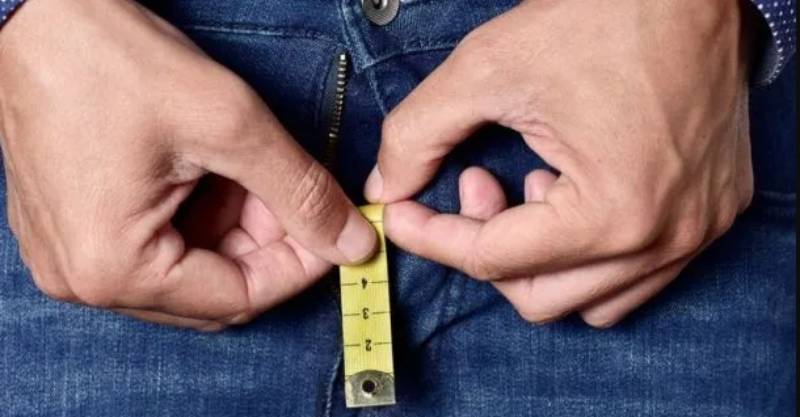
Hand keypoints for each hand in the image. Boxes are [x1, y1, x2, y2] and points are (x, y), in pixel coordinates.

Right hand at [0, 0, 375, 329]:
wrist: (36, 16)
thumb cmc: (110, 60)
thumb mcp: (230, 126)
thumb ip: (300, 192)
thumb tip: (352, 241)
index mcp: (114, 268)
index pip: (239, 298)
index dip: (300, 266)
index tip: (338, 233)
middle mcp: (85, 279)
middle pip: (214, 289)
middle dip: (269, 245)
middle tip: (300, 196)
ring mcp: (75, 256)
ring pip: (191, 269)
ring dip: (238, 228)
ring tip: (254, 171)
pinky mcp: (76, 230)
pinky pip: (158, 247)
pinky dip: (202, 218)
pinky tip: (216, 174)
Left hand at [365, 0, 753, 326]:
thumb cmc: (604, 15)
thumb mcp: (488, 69)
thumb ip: (418, 135)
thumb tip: (387, 188)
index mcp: (612, 213)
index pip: (493, 260)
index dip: (431, 236)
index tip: (402, 211)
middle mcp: (664, 240)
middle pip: (538, 296)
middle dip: (486, 246)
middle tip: (471, 183)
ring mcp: (697, 232)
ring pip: (588, 300)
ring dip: (538, 258)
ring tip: (528, 186)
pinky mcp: (712, 215)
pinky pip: (634, 275)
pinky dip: (586, 253)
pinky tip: (568, 191)